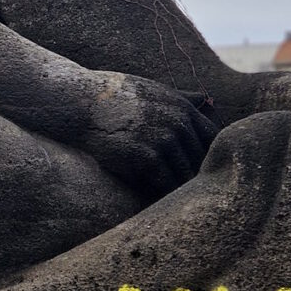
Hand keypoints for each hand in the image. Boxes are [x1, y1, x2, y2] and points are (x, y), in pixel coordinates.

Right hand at [79, 70, 217, 198]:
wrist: (79, 103)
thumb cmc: (112, 95)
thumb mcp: (149, 88)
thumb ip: (181, 96)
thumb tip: (207, 98)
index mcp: (181, 108)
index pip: (212, 138)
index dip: (206, 154)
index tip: (197, 166)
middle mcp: (177, 123)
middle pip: (200, 160)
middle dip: (194, 174)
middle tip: (192, 192)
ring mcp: (162, 140)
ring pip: (185, 175)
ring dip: (181, 188)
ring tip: (178, 201)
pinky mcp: (146, 157)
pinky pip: (165, 184)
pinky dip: (163, 192)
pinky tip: (157, 197)